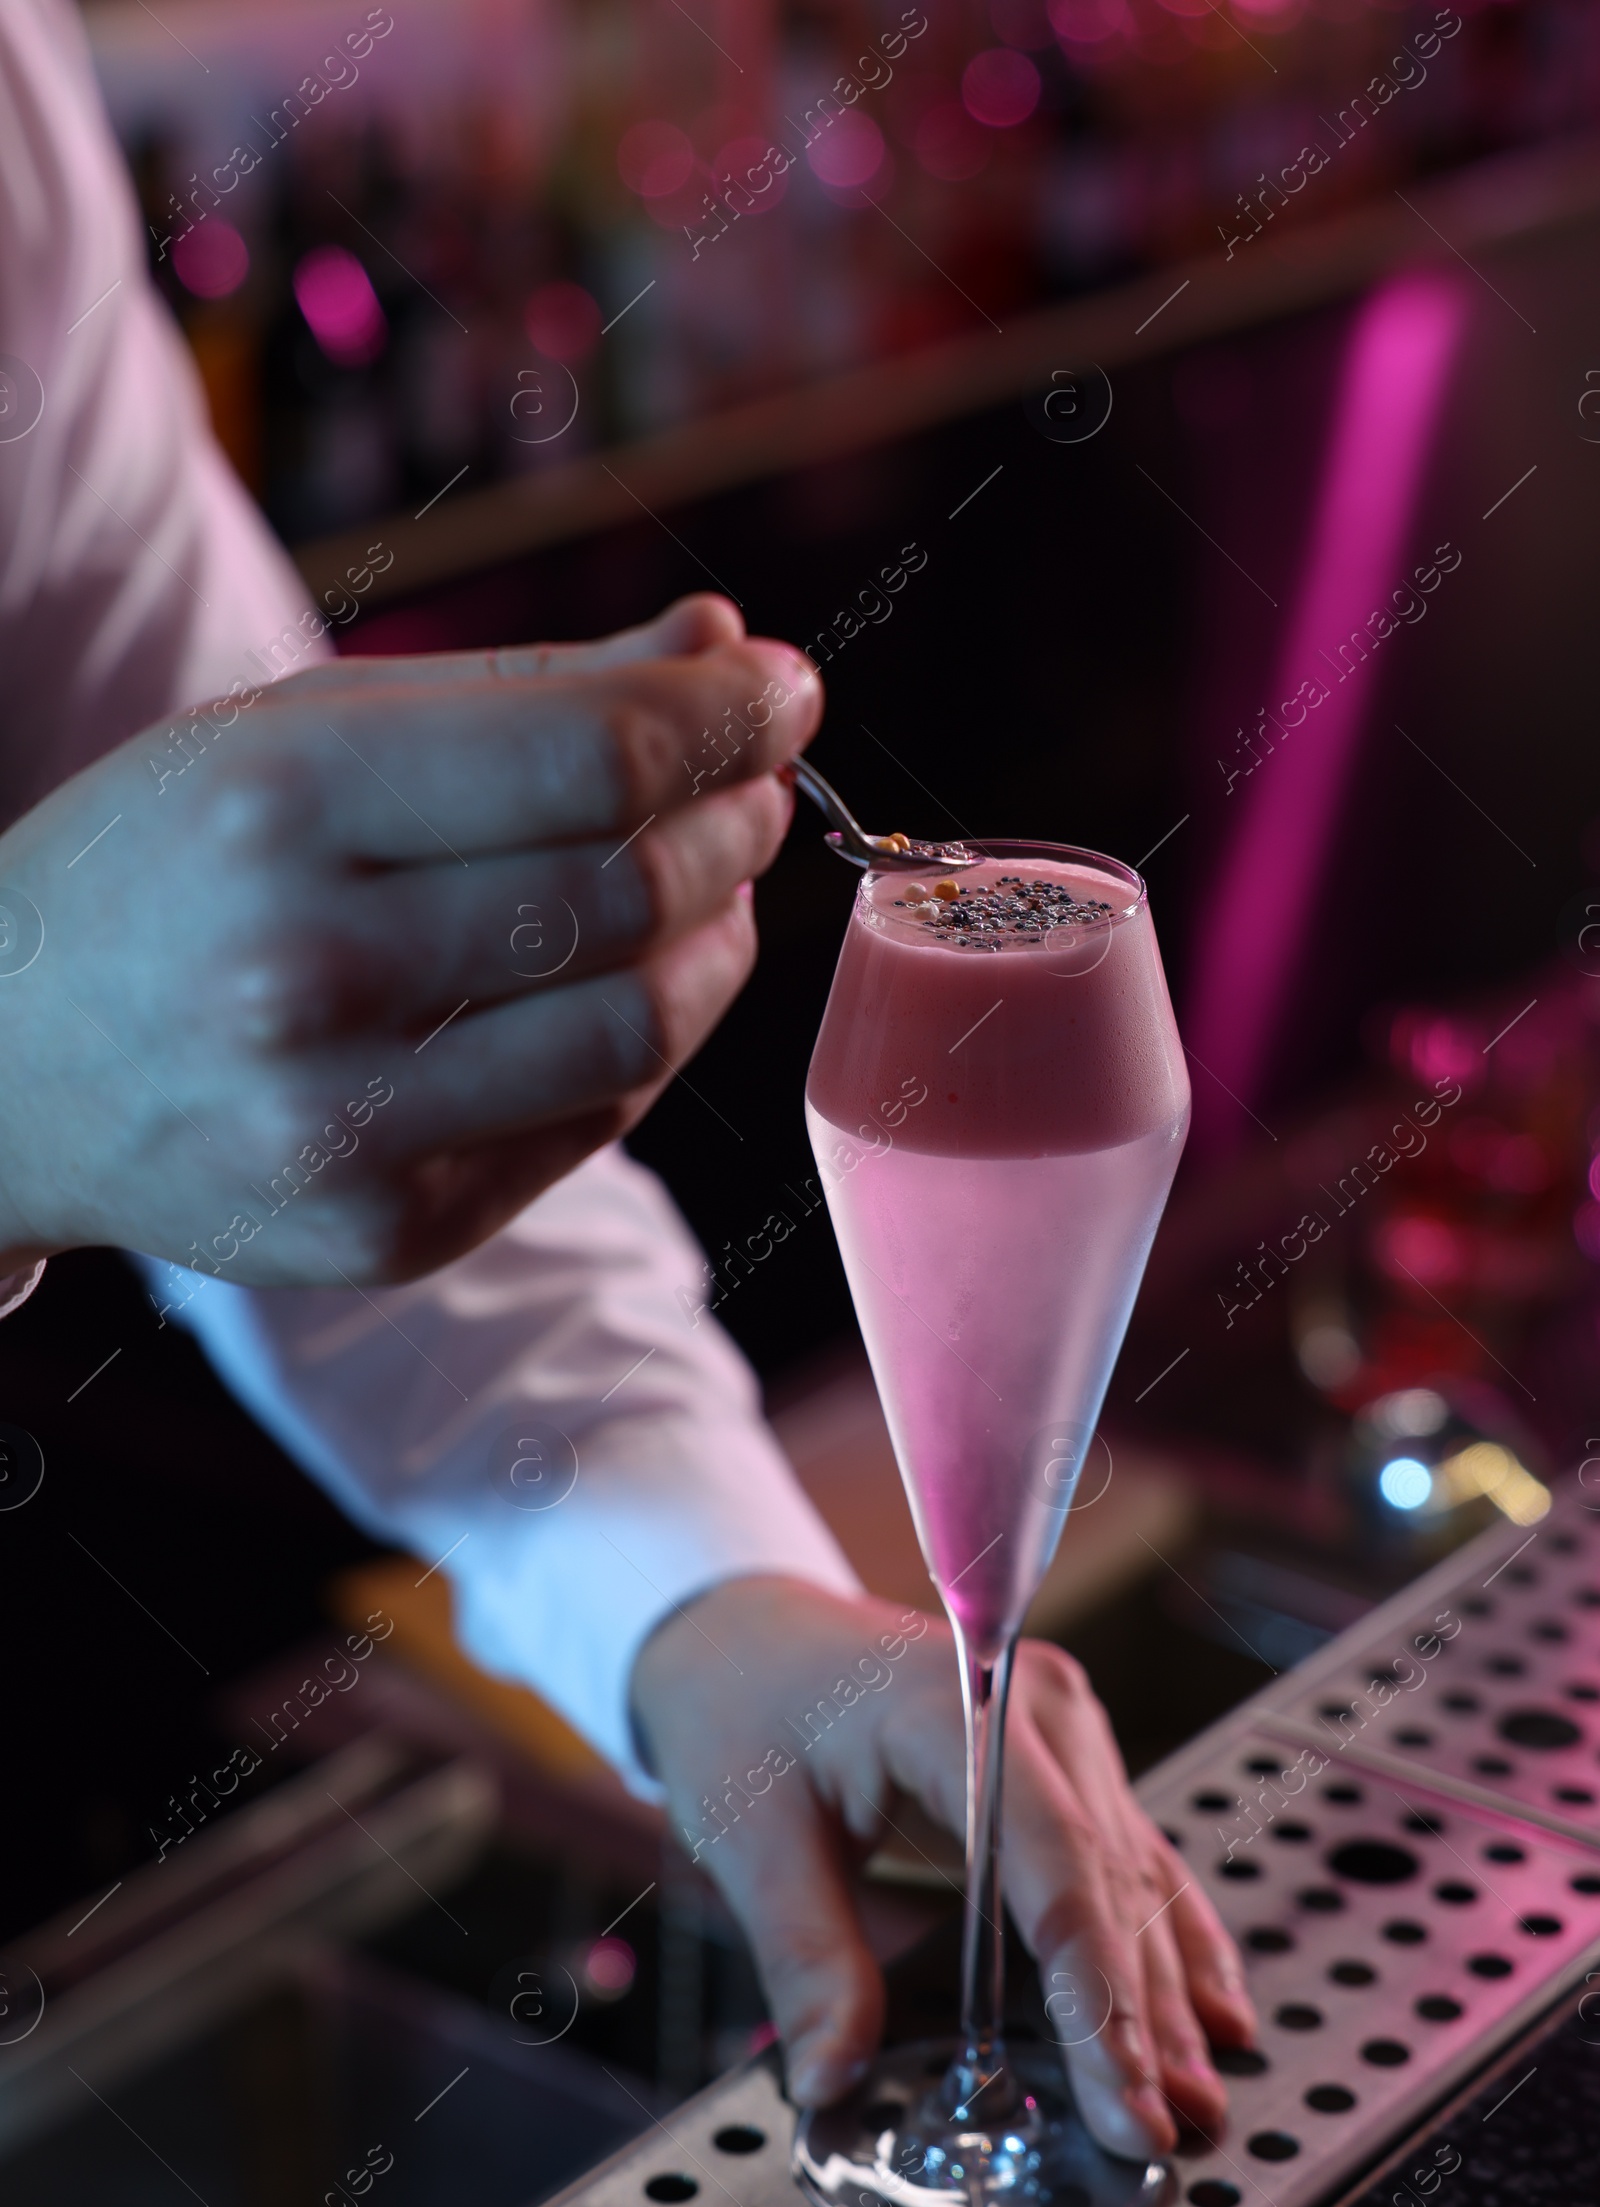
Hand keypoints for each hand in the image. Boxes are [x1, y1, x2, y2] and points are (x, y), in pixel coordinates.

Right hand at [0, 596, 817, 1281]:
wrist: (3, 1064)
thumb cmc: (170, 866)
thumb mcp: (299, 732)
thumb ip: (523, 694)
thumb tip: (728, 646)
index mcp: (281, 808)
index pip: (595, 756)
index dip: (729, 717)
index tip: (785, 689)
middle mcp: (307, 978)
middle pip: (636, 892)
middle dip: (739, 821)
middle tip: (758, 787)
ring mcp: (347, 1127)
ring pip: (640, 1025)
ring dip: (719, 941)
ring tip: (713, 887)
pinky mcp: (387, 1231)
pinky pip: (591, 1121)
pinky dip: (641, 1038)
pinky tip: (621, 984)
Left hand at [631, 1577, 1256, 2160]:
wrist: (746, 1629)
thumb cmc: (743, 1710)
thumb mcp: (749, 1834)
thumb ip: (804, 1960)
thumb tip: (833, 2080)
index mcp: (957, 1706)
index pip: (1053, 1860)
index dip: (1094, 1990)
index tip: (1118, 2092)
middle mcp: (1037, 1707)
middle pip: (1107, 1878)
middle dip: (1139, 2016)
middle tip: (1156, 2134)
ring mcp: (1062, 1729)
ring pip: (1133, 1877)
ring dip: (1165, 1994)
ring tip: (1193, 2104)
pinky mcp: (1065, 1761)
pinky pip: (1129, 1858)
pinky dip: (1165, 1941)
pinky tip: (1211, 2013)